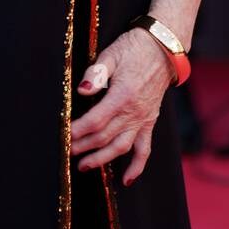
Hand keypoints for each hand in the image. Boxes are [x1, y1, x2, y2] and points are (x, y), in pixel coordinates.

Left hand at [70, 27, 175, 185]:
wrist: (162, 48)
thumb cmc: (133, 48)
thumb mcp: (111, 54)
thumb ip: (96, 73)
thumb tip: (82, 90)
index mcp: (123, 95)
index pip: (97, 120)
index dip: (79, 130)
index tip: (66, 134)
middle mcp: (134, 111)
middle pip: (105, 136)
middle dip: (84, 146)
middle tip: (68, 151)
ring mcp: (143, 119)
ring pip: (121, 147)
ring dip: (102, 159)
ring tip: (85, 165)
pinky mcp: (149, 121)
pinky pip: (145, 149)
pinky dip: (137, 166)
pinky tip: (127, 179)